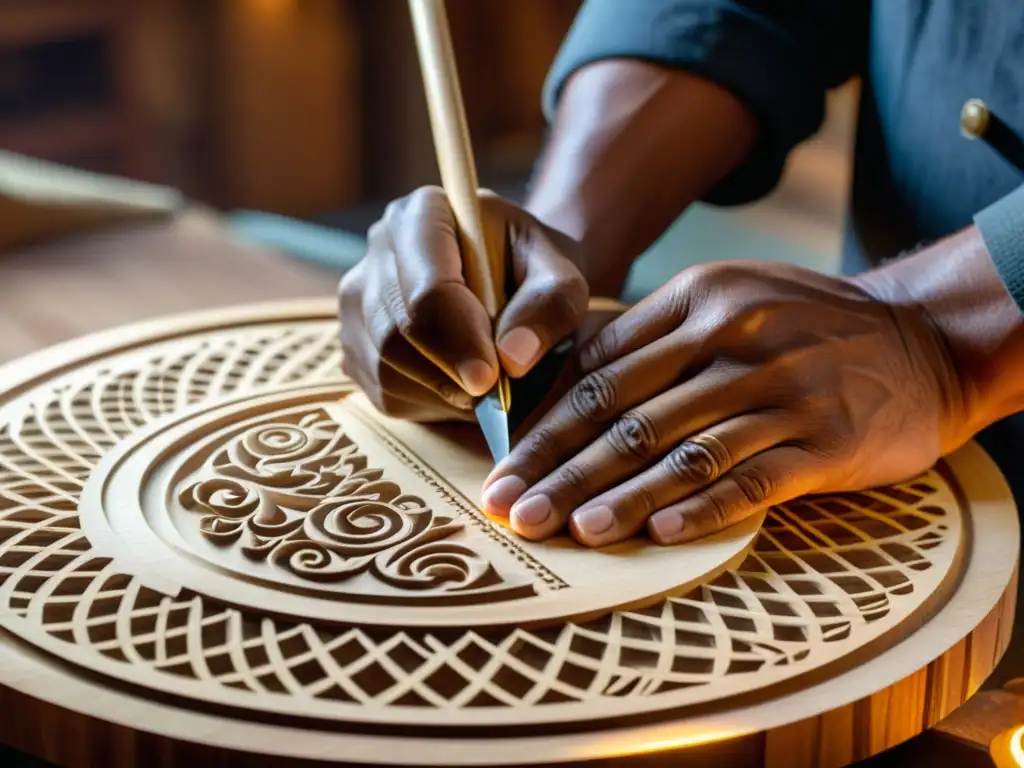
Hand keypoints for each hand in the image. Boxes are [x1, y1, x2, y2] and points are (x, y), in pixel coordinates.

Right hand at [338, 186, 587, 421]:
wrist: (511, 278)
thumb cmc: (534, 269)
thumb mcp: (562, 274)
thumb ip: (551, 305)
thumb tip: (514, 358)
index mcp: (425, 213)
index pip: (427, 288)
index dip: (457, 340)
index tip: (491, 378)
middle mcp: (379, 247)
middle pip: (398, 331)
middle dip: (450, 374)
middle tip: (495, 396)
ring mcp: (359, 297)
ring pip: (384, 365)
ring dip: (440, 392)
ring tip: (485, 389)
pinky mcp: (354, 342)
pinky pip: (381, 390)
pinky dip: (425, 403)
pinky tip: (459, 390)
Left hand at [481, 261, 966, 546]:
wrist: (920, 339)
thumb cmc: (802, 323)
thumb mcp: (728, 299)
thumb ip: (651, 340)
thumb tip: (563, 392)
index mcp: (697, 300)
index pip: (599, 370)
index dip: (545, 425)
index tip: (507, 467)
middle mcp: (734, 339)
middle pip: (626, 415)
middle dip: (561, 468)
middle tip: (513, 511)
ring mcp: (781, 390)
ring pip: (682, 451)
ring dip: (622, 496)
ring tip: (572, 531)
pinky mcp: (824, 440)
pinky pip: (752, 479)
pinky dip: (703, 508)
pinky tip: (662, 534)